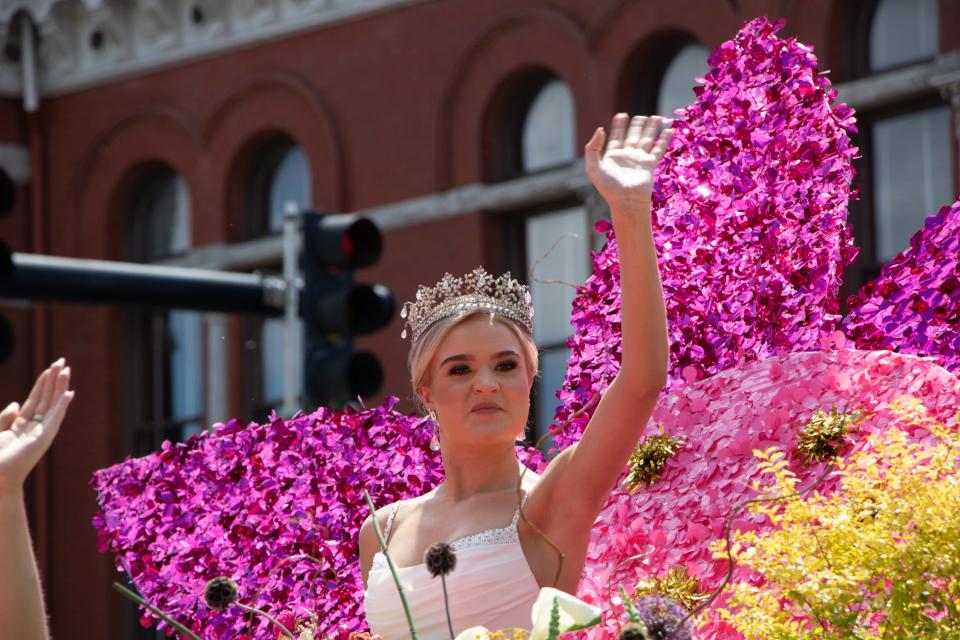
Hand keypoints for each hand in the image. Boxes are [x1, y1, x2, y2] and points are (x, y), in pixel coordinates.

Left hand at [0, 358, 72, 493]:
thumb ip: (5, 417)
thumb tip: (16, 403)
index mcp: (22, 426)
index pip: (36, 399)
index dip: (43, 383)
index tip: (50, 368)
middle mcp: (35, 427)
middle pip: (47, 398)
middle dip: (54, 379)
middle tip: (62, 361)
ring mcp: (42, 432)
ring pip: (53, 404)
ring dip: (60, 386)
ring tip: (66, 369)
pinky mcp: (45, 438)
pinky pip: (56, 417)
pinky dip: (62, 405)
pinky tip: (68, 393)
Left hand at [584, 113, 673, 213]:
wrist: (626, 201)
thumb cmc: (609, 188)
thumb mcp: (593, 168)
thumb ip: (592, 148)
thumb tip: (600, 129)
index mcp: (613, 156)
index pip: (617, 137)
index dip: (619, 126)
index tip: (622, 115)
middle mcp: (627, 156)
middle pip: (633, 136)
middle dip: (638, 125)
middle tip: (642, 116)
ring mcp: (639, 160)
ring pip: (646, 140)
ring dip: (651, 128)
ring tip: (656, 117)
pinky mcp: (650, 164)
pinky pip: (658, 149)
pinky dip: (664, 139)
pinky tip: (669, 130)